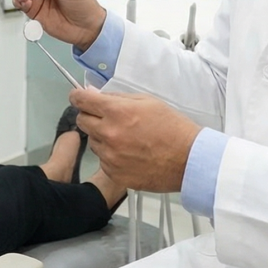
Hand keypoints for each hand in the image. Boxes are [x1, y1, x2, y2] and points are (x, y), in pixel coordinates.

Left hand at [69, 87, 200, 192]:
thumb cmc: (172, 127)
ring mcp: (110, 157)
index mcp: (116, 112)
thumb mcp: (147, 101)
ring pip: (93, 141)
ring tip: (125, 138)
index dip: (78, 96)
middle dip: (90, 116)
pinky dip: (111, 156)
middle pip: (81, 121)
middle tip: (106, 117)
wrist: (189, 160)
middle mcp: (108, 134)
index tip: (78, 97)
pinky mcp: (114, 174)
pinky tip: (129, 154)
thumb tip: (94, 94)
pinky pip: (103, 160)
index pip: (81, 100)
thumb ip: (117, 98)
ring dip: (102, 137)